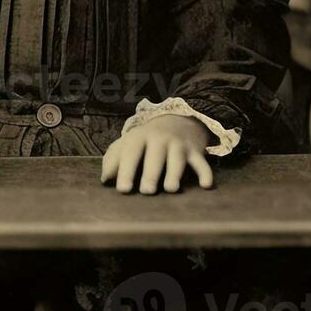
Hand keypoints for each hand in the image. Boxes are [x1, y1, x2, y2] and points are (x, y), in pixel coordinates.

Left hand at [100, 114, 214, 194]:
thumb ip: (113, 159)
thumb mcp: (128, 143)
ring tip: (170, 189)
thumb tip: (104, 179)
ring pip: (177, 159)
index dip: (126, 170)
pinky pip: (202, 163)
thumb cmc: (147, 140)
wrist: (179, 119)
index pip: (131, 153)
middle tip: (147, 191)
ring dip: (174, 173)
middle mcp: (160, 139)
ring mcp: (179, 145)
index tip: (123, 189)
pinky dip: (205, 173)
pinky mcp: (195, 152)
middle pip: (155, 157)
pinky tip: (205, 185)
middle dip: (151, 173)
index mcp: (139, 137)